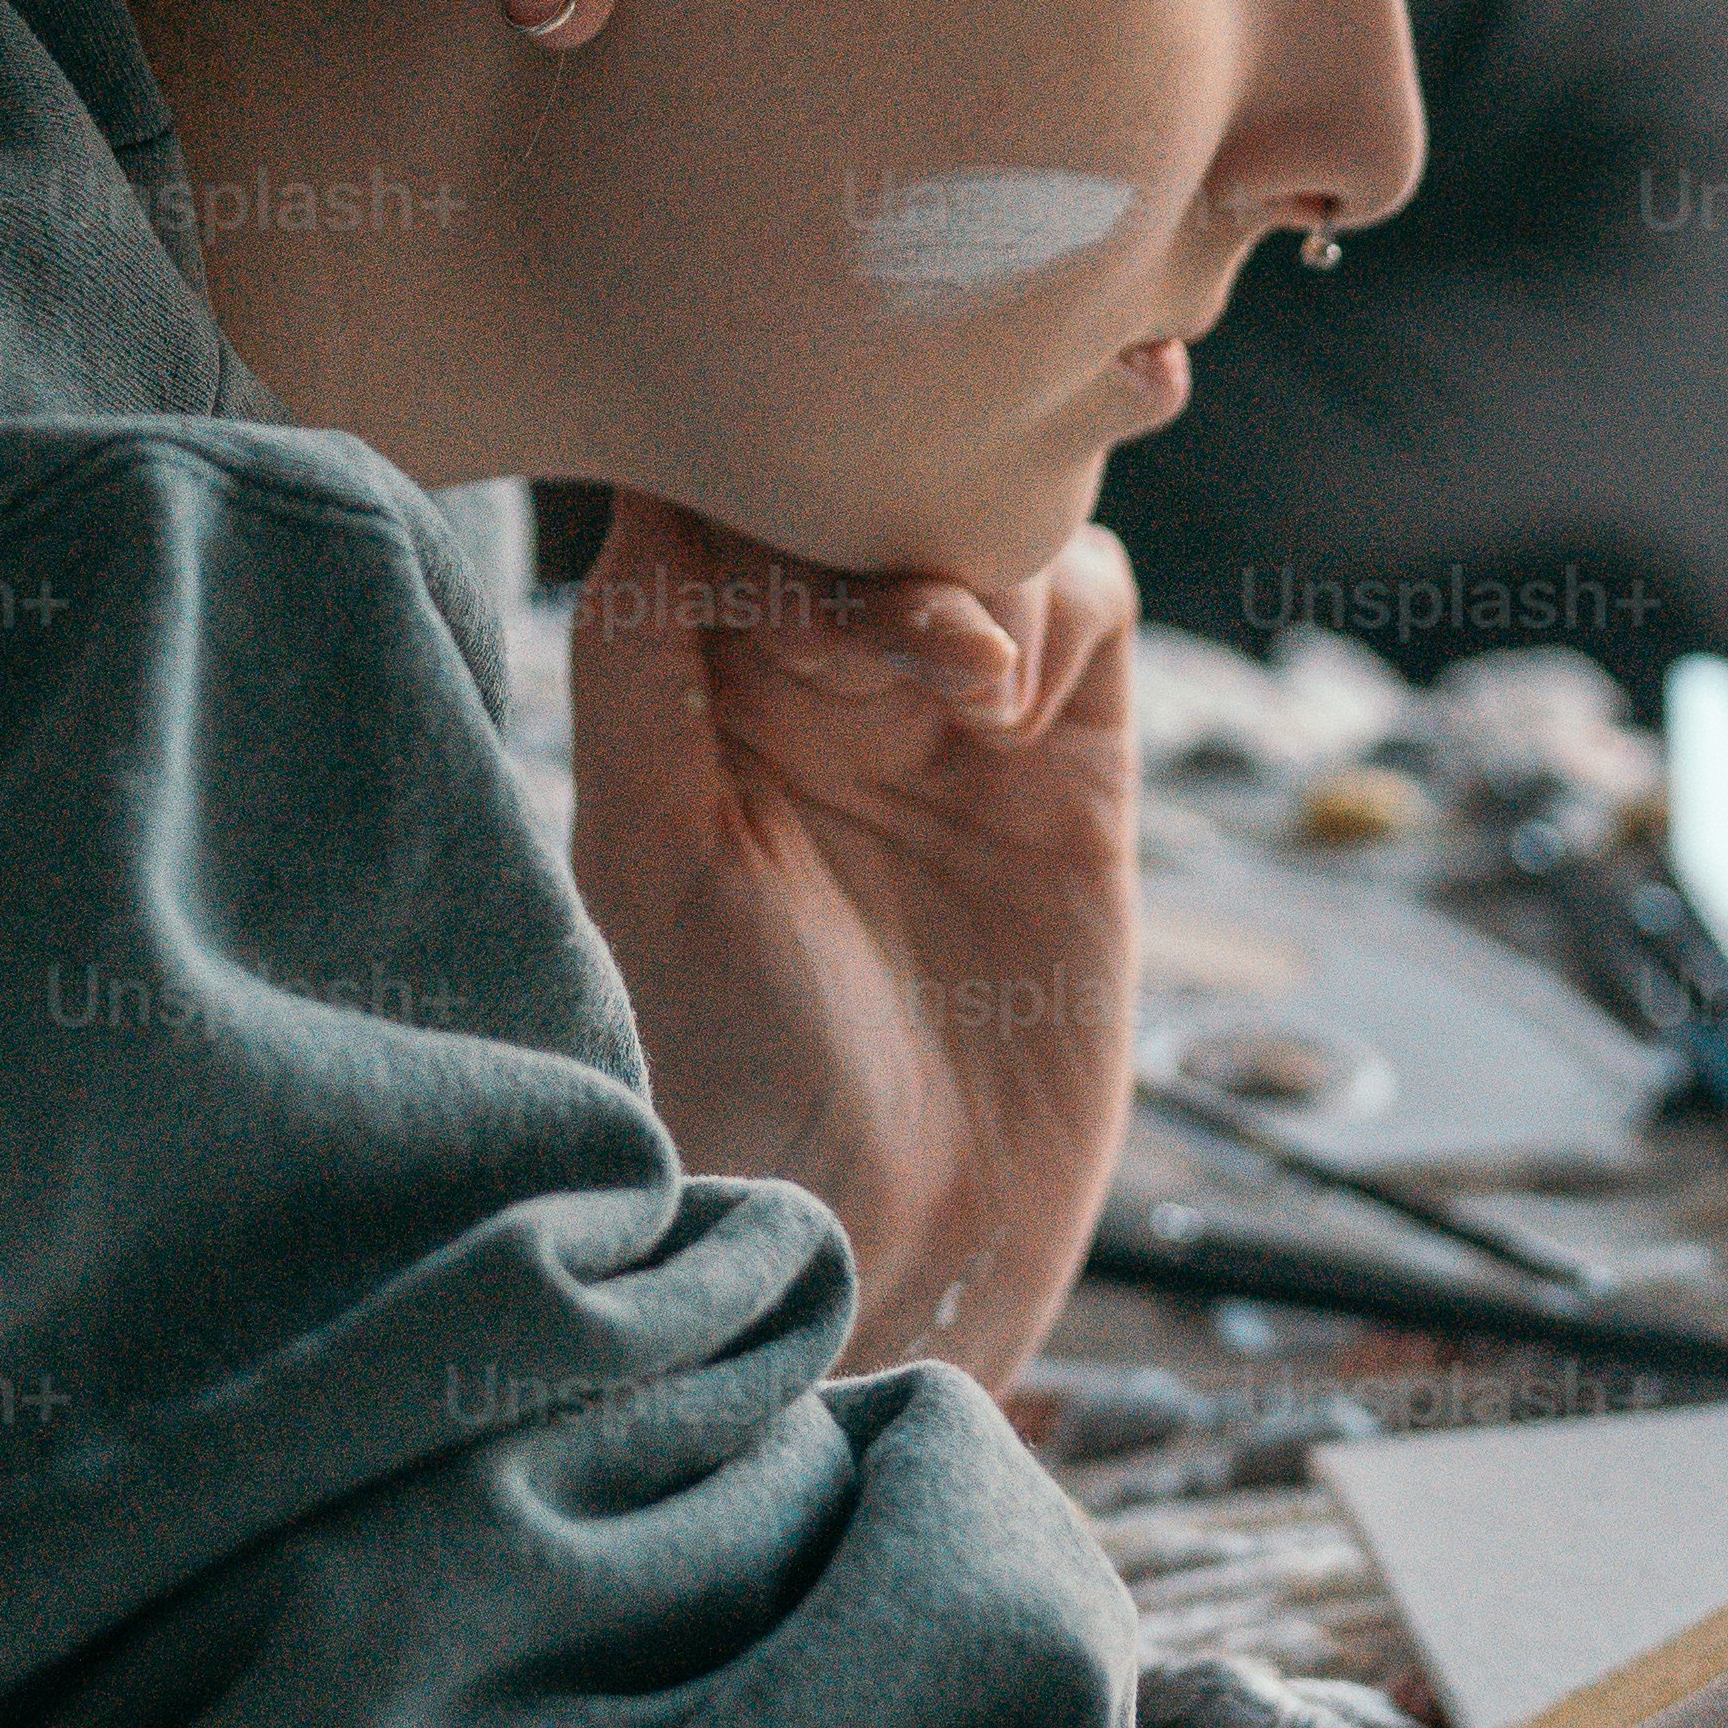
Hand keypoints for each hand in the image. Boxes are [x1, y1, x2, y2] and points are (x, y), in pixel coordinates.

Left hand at [560, 492, 1140, 1389]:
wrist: (892, 1245)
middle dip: (889, 527)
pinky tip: (1015, 722)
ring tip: (966, 693)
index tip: (794, 603)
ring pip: (989, 524)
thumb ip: (639, 661)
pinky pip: (1088, 606)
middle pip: (869, 487)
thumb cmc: (730, 1077)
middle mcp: (823, 691)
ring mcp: (954, 723)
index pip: (728, 498)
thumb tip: (654, 482)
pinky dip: (1061, 618)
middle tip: (904, 647)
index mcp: (693, 695)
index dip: (769, 497)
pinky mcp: (1074, 769)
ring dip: (983, 568)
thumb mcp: (647, 856)